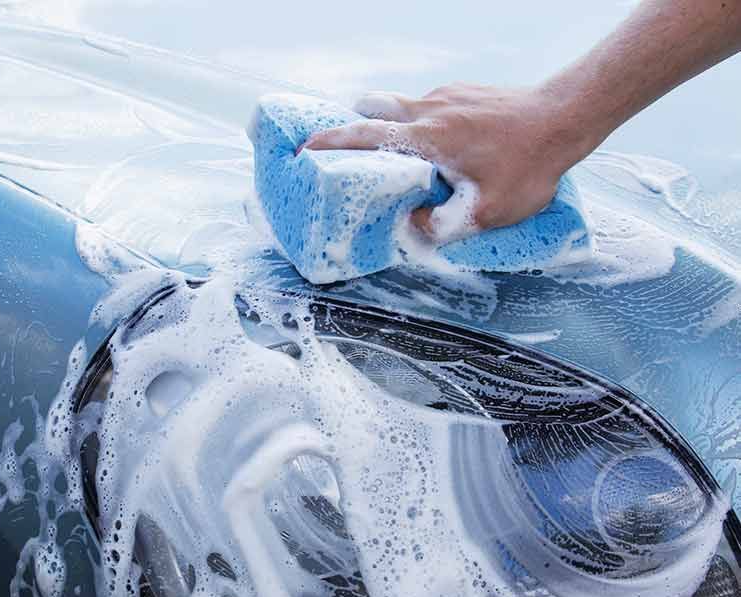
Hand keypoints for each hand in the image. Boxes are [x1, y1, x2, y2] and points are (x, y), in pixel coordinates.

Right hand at [299, 84, 590, 242]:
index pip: (364, 135)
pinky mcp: (466, 92)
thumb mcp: (487, 212)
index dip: (330, 142)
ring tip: (405, 160)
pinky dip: (426, 126)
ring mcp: (448, 95)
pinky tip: (449, 150)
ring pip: (404, 108)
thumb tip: (414, 226)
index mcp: (427, 138)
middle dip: (355, 124)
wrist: (569, 117)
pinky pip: (433, 107)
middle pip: (374, 106)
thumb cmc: (531, 165)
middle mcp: (430, 109)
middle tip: (349, 149)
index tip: (305, 148)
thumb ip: (443, 226)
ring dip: (396, 129)